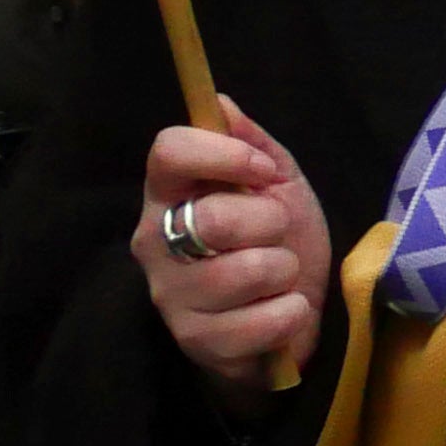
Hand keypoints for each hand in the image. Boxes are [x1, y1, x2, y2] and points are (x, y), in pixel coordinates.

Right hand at [139, 100, 325, 393]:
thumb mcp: (277, 185)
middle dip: (270, 224)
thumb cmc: (276, 241)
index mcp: (170, 194)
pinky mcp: (194, 342)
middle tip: (275, 235)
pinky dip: (289, 314)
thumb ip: (253, 145)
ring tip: (279, 276)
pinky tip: (281, 311)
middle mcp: (156, 242)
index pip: (169, 152)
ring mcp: (170, 296)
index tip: (262, 171)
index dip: (224, 154)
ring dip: (284, 271)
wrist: (289, 315)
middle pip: (214, 218)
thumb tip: (222, 103)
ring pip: (244, 272)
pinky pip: (260, 322)